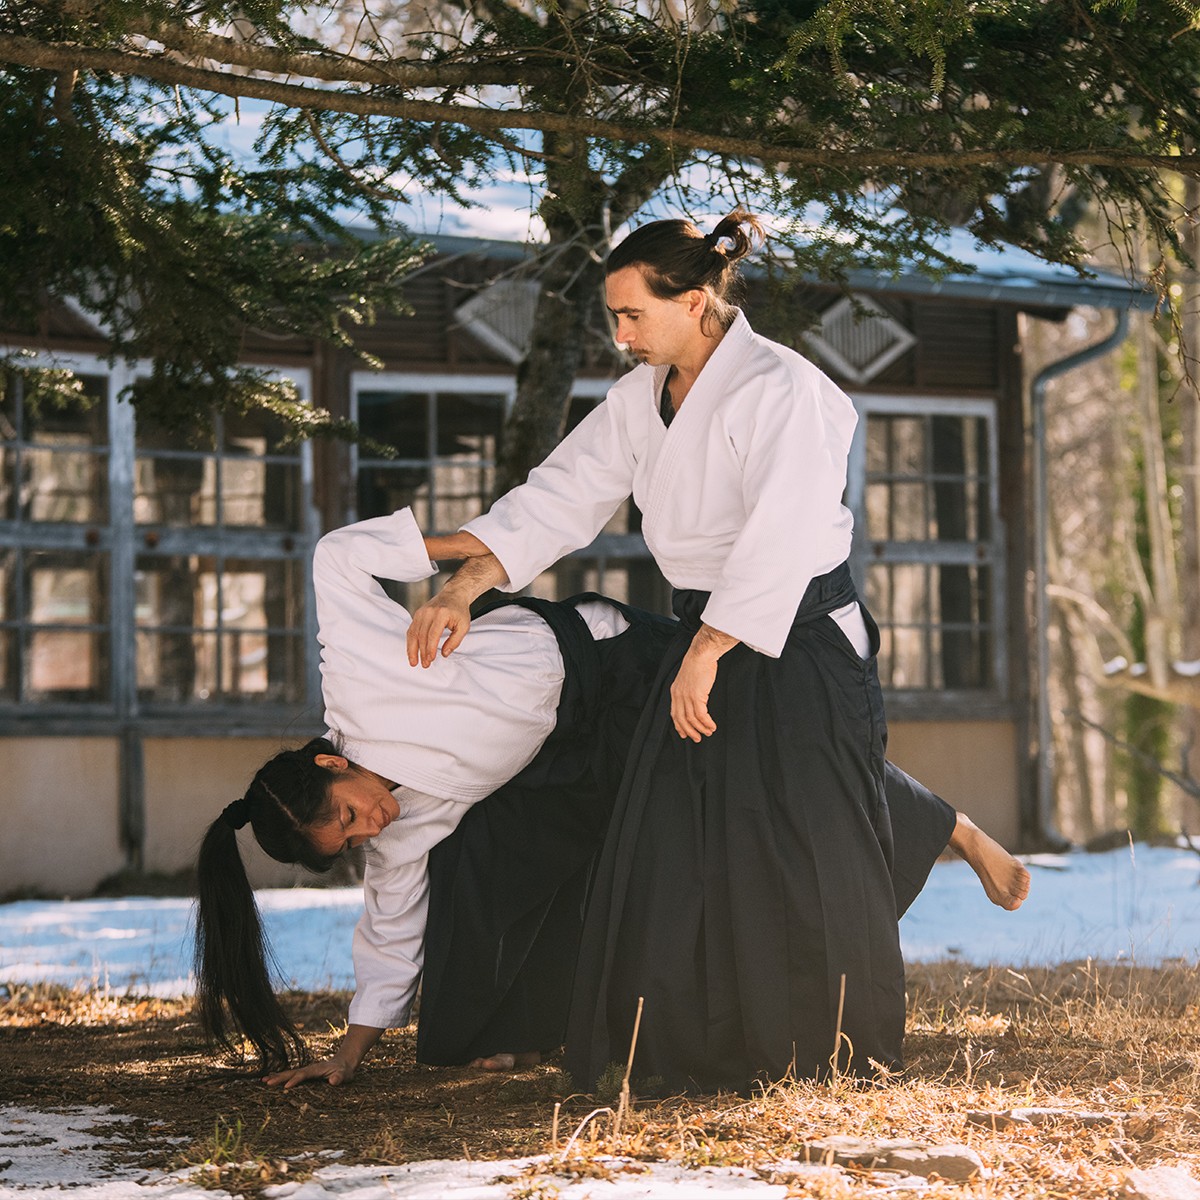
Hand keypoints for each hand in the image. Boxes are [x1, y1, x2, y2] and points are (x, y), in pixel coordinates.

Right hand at [263, 1055, 356, 1089]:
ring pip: (289, 1074)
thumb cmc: (344, 1071)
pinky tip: (271, 1079)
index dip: (295, 1080)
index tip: (286, 1087)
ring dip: (277, 1077)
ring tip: (263, 1080)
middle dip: (280, 1077)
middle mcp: (309, 1069)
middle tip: (266, 1083)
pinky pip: (291, 1076)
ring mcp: (306, 1071)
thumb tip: (333, 1081)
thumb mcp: (344, 1075)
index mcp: (316, 1070)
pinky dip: (280, 1077)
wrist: (344, 1063)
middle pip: (292, 1073)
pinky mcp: (305, 1075)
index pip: (304, 1075)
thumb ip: (339, 1078)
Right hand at [407, 591, 470, 667]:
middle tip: (425, 664)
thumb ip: (455, 641)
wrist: (453, 595)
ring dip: (413, 649)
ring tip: (414, 662)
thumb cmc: (459, 611)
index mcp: (441, 613)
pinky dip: (410, 642)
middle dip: (422, 652)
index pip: (433, 634)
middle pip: (422, 635)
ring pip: (413, 633)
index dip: (430, 648)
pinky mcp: (417, 614)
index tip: (430, 659)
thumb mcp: (464, 626)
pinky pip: (411, 630)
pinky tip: (412, 652)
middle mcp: (429, 612)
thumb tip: (444, 654)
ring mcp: (421, 612)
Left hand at [670, 624, 737, 740]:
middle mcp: (678, 695)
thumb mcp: (688, 678)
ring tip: (708, 732)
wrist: (701, 654)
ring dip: (701, 728)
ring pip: (692, 719)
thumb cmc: (698, 664)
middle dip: (690, 731)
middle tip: (697, 738)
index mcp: (674, 691)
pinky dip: (707, 723)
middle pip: (682, 719)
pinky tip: (712, 726)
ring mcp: (687, 696)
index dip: (679, 725)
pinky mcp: (696, 696)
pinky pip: (701, 715)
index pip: (674, 713)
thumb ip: (688, 690)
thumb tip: (695, 701)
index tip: (684, 734)